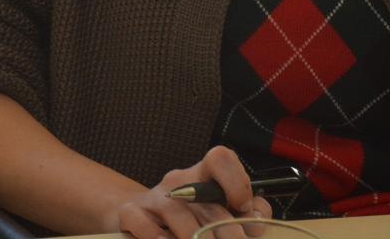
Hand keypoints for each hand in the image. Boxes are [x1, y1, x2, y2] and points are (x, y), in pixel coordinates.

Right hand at [107, 146, 271, 238]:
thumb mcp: (217, 209)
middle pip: (209, 206)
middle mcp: (178, 182)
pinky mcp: (131, 212)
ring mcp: (154, 197)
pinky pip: (147, 228)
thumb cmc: (188, 216)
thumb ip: (246, 213)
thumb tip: (257, 219)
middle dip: (228, 234)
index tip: (243, 210)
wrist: (140, 216)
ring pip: (181, 219)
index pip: (220, 159)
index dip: (237, 183)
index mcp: (203, 176)